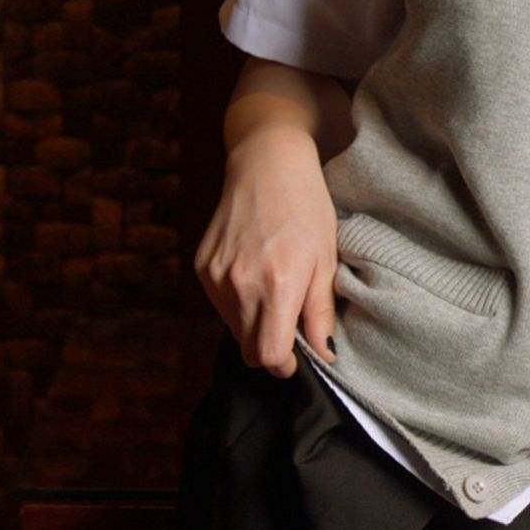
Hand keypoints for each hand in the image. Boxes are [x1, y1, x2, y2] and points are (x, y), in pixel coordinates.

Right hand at [193, 126, 340, 376]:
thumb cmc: (306, 207)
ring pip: (233, 329)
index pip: (269, 355)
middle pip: (249, 349)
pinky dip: (237, 304)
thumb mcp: (326, 259)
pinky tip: (255, 277)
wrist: (267, 165)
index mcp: (278, 286)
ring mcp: (216, 277)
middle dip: (270, 349)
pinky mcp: (203, 267)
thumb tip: (325, 355)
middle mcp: (240, 285)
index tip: (298, 358)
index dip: (285, 364)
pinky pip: (220, 305)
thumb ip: (320, 312)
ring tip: (275, 293)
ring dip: (253, 325)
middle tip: (290, 329)